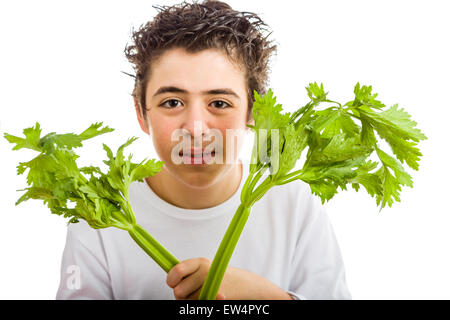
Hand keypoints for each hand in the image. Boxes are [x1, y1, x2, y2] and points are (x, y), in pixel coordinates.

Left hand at [166, 257, 292, 299]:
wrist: (247, 285)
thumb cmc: (221, 277)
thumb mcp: (204, 268)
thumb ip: (188, 271)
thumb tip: (170, 273)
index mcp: (199, 261)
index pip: (175, 270)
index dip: (171, 280)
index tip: (173, 283)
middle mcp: (204, 270)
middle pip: (179, 291)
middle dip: (183, 295)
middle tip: (193, 292)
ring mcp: (211, 282)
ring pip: (188, 301)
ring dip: (194, 301)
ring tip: (207, 293)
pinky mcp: (217, 295)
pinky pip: (200, 304)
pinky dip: (204, 303)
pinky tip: (218, 296)